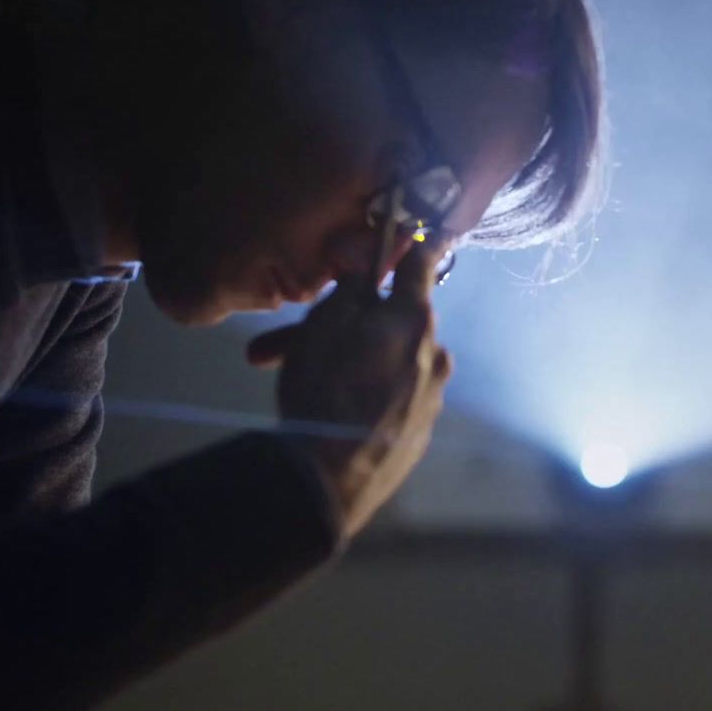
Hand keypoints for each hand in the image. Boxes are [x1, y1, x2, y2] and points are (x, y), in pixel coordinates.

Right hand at [246, 242, 453, 540]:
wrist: (328, 481)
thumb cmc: (325, 390)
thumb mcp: (325, 324)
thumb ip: (350, 288)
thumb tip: (366, 261)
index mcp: (416, 321)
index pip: (420, 264)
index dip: (408, 242)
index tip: (409, 229)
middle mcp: (434, 356)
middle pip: (387, 325)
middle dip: (337, 327)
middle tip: (277, 346)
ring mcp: (430, 400)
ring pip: (382, 365)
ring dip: (341, 365)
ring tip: (287, 383)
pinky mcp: (417, 437)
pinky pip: (387, 400)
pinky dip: (358, 396)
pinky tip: (324, 412)